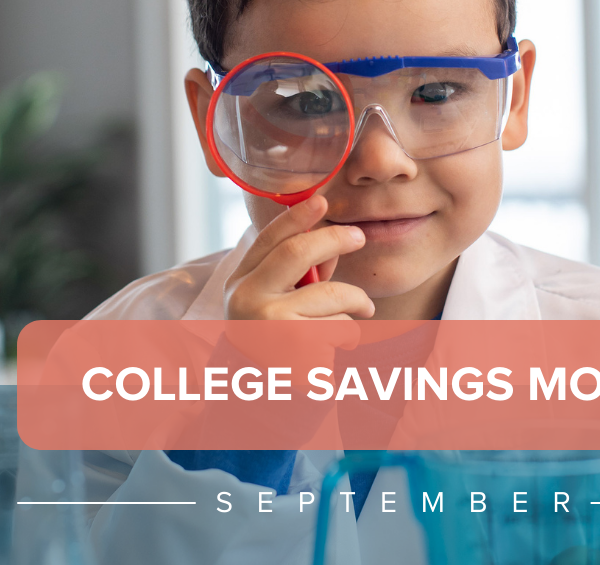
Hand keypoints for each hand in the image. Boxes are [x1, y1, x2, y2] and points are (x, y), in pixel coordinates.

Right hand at [221, 195, 372, 382]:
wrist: (264, 399)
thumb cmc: (277, 340)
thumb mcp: (277, 300)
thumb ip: (301, 272)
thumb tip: (336, 242)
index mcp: (240, 282)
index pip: (269, 239)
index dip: (297, 216)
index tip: (322, 200)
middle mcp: (248, 301)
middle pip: (298, 253)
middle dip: (336, 240)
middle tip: (359, 237)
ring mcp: (271, 327)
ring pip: (333, 296)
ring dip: (353, 307)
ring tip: (347, 323)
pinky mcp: (297, 353)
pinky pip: (343, 330)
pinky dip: (348, 337)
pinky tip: (332, 350)